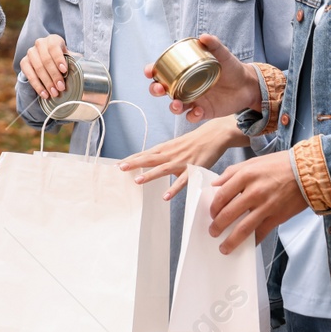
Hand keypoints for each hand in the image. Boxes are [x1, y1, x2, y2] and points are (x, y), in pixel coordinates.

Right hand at [18, 34, 69, 97]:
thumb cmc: (60, 58)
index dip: (59, 59)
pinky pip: (28, 74)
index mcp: (52, 40)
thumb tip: (85, 68)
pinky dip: (37, 85)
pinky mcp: (24, 62)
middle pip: (46, 60)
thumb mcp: (68, 56)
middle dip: (54, 75)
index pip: (54, 48)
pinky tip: (44, 93)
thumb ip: (74, 60)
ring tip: (54, 93)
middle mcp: (40, 44)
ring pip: (37, 68)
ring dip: (46, 82)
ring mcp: (30, 53)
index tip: (64, 71)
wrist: (46, 58)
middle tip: (61, 87)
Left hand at [118, 118, 240, 198]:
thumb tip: (146, 160)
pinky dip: (174, 188)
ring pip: (163, 169)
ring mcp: (181, 161)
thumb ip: (161, 154)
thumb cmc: (192, 142)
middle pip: (150, 159)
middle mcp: (170, 154)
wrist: (213, 135)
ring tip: (137, 181)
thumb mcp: (174, 146)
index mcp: (165, 148)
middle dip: (134, 163)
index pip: (144, 154)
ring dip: (150, 175)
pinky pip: (183, 181)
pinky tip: (166, 196)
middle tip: (121, 168)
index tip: (117, 165)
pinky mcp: (193, 169)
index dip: (131, 159)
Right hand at [145, 34, 256, 122]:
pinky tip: (198, 111)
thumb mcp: (223, 55)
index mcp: (184, 72)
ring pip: (175, 106)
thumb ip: (214, 45)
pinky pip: (191, 116)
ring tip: (178, 105)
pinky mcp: (203, 111)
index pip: (162, 71)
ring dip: (173, 107)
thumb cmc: (232, 68)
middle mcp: (184, 87)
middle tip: (160, 89)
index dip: (152, 71)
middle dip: (156, 90)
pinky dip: (192, 116)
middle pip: (163, 90)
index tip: (150, 71)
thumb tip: (204, 37)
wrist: (248, 85)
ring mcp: (193, 100)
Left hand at [207, 151, 307, 253]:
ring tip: (224, 247)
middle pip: (229, 213)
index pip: (221, 196)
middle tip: (213, 232)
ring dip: (231, 240)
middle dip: (217, 226)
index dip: (213, 208)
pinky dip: (254, 241)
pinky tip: (247, 246)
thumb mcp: (252, 162)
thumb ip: (231, 173)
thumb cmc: (279, 165)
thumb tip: (215, 185)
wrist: (308, 172)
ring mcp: (266, 206)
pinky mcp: (278, 217)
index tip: (211, 214)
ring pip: (243, 228)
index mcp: (245, 176)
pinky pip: (262, 232)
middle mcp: (254, 192)